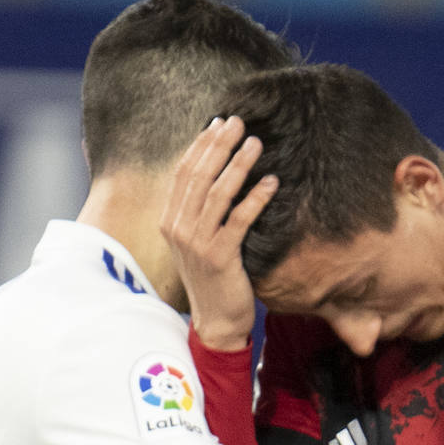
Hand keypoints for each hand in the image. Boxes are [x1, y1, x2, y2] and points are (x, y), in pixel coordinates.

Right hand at [159, 115, 277, 351]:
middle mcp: (179, 229)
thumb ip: (202, 212)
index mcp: (171, 221)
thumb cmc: (214, 280)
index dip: (201, 145)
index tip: (220, 122)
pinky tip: (272, 182)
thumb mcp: (200, 242)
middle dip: (219, 145)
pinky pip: (239, 220)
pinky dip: (256, 198)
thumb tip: (218, 175)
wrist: (216, 322)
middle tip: (240, 122)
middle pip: (199, 176)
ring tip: (257, 143)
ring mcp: (197, 243)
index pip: (184, 172)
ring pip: (217, 193)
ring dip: (239, 165)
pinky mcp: (219, 258)